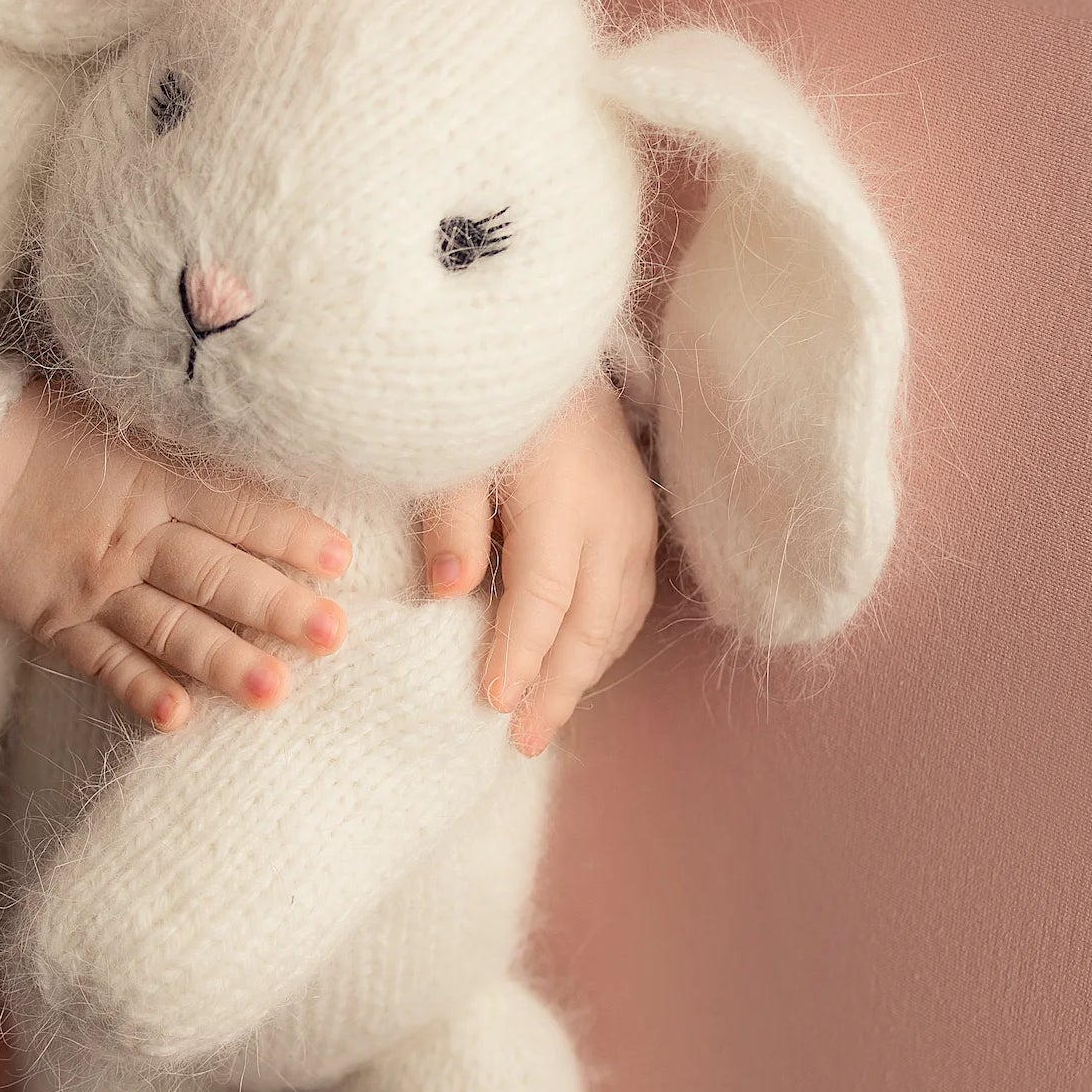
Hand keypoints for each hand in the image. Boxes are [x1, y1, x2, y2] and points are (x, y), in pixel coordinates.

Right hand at [0, 378, 348, 731]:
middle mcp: (128, 536)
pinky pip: (101, 662)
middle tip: (334, 635)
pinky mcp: (54, 620)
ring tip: (275, 692)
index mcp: (148, 475)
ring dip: (224, 661)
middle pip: (215, 575)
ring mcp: (92, 585)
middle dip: (278, 607)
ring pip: (169, 628)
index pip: (234, 506)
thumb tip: (240, 419)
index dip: (289, 532)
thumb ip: (173, 426)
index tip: (340, 557)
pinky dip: (138, 689)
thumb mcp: (111, 404)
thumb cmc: (31, 420)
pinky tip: (178, 718)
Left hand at [423, 377, 657, 756]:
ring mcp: (637, 524)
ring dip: (581, 675)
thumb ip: (451, 519)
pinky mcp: (644, 524)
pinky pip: (629, 603)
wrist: (555, 348)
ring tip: (540, 724)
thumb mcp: (456, 448)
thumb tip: (448, 593)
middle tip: (520, 743)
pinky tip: (569, 671)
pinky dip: (600, 645)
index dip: (519, 655)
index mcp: (564, 500)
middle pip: (590, 626)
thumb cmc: (491, 398)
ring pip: (617, 622)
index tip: (493, 704)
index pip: (543, 599)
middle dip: (556, 690)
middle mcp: (613, 521)